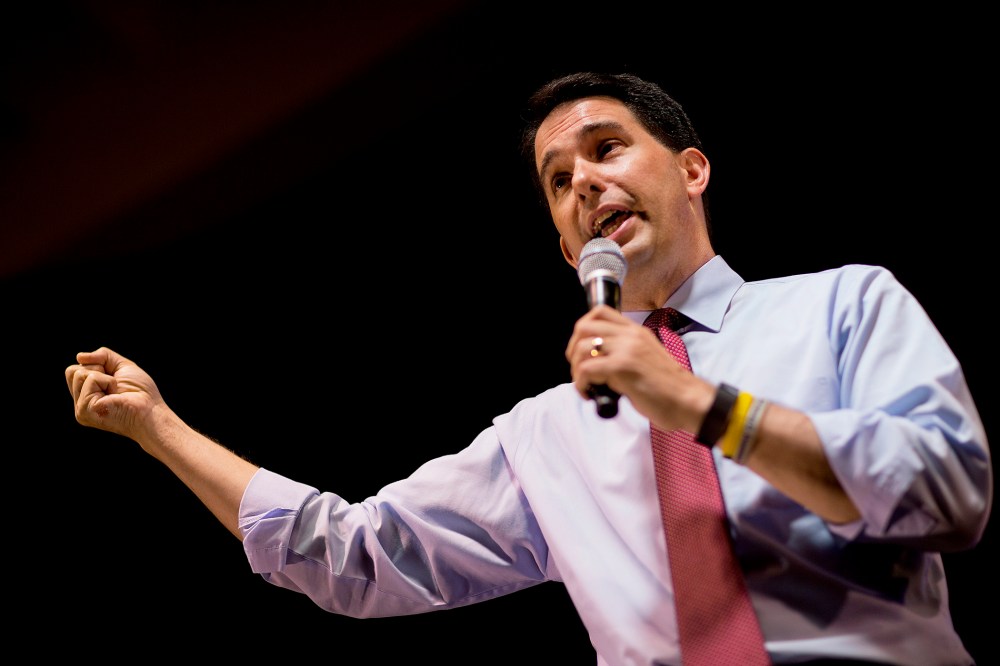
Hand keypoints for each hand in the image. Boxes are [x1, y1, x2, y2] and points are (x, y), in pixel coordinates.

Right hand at [65, 347, 163, 440]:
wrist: (151, 410)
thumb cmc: (141, 392)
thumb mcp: (121, 366)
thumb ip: (102, 356)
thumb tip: (79, 356)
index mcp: (86, 395)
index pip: (74, 370)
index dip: (96, 365)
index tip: (113, 378)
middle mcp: (80, 403)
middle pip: (72, 371)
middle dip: (98, 369)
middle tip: (114, 385)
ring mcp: (81, 408)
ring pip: (79, 373)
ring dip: (105, 376)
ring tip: (116, 392)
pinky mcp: (84, 410)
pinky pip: (91, 379)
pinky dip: (108, 382)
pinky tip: (115, 396)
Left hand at [565, 306, 710, 430]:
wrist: (688, 401)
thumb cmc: (668, 388)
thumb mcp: (646, 358)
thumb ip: (624, 353)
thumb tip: (597, 362)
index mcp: (636, 331)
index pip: (599, 312)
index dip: (582, 330)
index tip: (583, 351)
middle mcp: (630, 335)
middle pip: (583, 326)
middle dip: (573, 349)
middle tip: (579, 369)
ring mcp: (626, 349)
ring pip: (582, 348)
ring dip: (576, 369)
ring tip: (586, 385)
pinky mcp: (622, 367)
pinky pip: (586, 369)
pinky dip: (580, 384)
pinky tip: (590, 394)